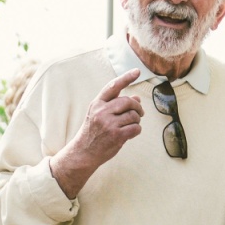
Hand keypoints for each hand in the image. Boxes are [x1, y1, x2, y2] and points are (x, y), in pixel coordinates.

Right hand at [48, 69, 143, 196]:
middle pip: (128, 101)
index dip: (126, 78)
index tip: (137, 71)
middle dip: (137, 107)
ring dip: (137, 120)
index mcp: (97, 103)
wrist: (84, 152)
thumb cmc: (94, 133)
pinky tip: (131, 133)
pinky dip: (137, 130)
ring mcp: (109, 123)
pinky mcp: (116, 135)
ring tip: (132, 125)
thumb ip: (116, 106)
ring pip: (133, 115)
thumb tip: (137, 99)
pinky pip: (135, 128)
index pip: (113, 86)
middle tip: (140, 113)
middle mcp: (102, 111)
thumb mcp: (100, 115)